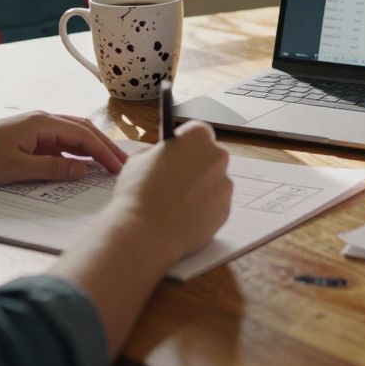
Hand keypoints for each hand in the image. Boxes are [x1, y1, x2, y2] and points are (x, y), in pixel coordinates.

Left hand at [0, 111, 127, 184]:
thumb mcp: (18, 169)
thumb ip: (54, 169)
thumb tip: (85, 170)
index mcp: (42, 123)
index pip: (84, 136)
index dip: (105, 152)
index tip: (120, 168)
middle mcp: (42, 119)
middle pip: (83, 130)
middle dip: (105, 147)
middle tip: (123, 165)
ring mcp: (35, 127)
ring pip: (73, 134)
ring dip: (92, 148)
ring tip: (108, 164)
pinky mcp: (28, 136)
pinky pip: (60, 142)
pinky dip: (75, 151)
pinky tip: (81, 165)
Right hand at [106, 120, 231, 261]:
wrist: (145, 234)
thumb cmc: (138, 194)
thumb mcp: (138, 159)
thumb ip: (156, 152)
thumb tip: (163, 155)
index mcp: (197, 137)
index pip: (198, 131)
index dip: (186, 143)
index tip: (178, 152)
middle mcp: (217, 157)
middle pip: (210, 156)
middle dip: (195, 165)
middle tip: (175, 180)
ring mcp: (225, 184)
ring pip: (214, 182)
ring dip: (200, 189)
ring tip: (175, 203)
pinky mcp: (226, 210)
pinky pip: (215, 205)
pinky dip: (203, 210)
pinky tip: (182, 217)